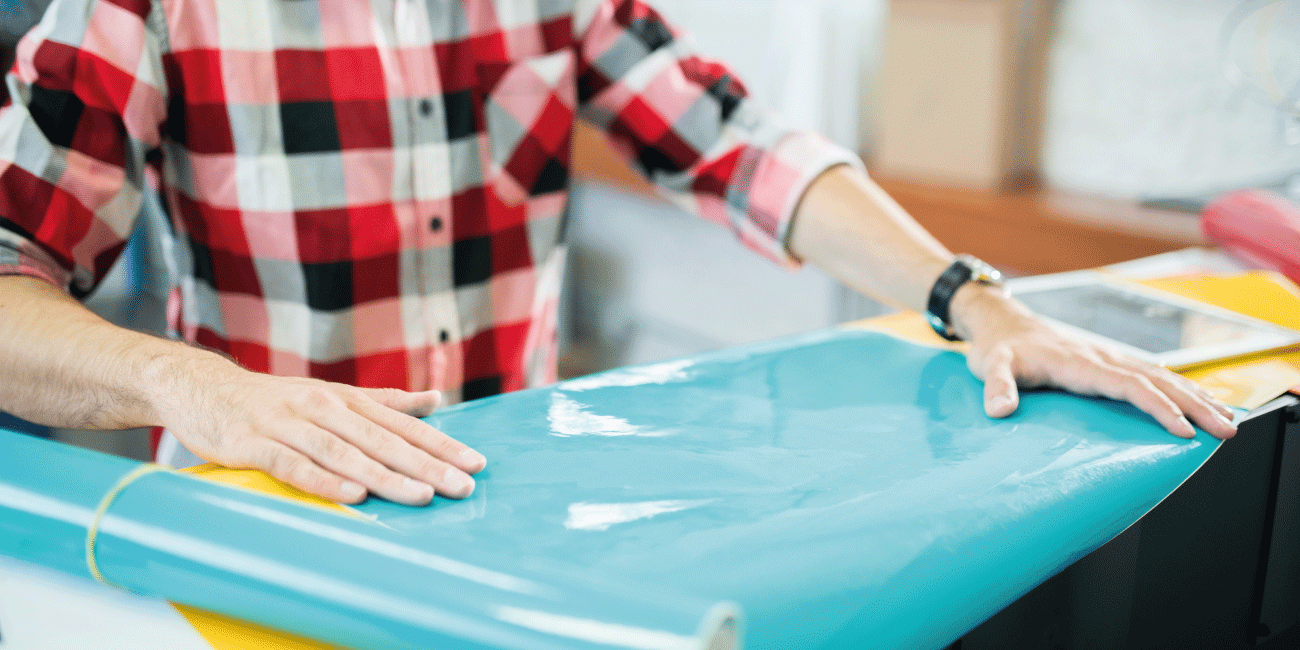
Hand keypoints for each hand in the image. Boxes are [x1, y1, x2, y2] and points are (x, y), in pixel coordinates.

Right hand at [154, 359, 485, 504]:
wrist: (202, 388)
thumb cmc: (276, 399)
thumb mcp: (333, 394)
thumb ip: (385, 401)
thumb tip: (435, 400)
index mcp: (346, 399)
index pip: (403, 425)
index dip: (440, 444)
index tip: (475, 464)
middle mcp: (324, 409)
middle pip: (382, 440)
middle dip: (426, 465)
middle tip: (461, 486)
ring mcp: (288, 425)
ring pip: (345, 453)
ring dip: (384, 476)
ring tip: (420, 494)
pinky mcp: (253, 444)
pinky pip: (294, 466)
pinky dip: (324, 481)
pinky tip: (352, 496)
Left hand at [954, 285, 1237, 439]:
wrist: (1002, 320)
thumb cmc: (997, 347)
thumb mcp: (989, 365)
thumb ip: (996, 386)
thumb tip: (1000, 410)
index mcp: (1079, 361)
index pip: (1129, 385)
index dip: (1158, 408)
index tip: (1183, 430)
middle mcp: (1101, 356)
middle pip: (1158, 381)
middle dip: (1195, 406)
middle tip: (1226, 430)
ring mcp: (1107, 356)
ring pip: (1162, 376)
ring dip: (1197, 397)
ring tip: (1228, 419)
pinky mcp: (1108, 359)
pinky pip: (1151, 373)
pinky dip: (1180, 387)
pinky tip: (1200, 399)